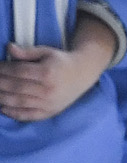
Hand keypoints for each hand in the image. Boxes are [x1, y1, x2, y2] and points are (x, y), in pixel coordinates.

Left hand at [0, 17, 116, 121]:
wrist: (83, 75)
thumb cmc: (61, 62)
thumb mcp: (46, 52)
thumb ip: (26, 52)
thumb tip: (9, 48)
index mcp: (47, 73)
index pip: (17, 71)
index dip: (2, 69)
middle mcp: (48, 90)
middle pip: (15, 87)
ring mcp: (48, 103)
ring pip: (18, 102)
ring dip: (2, 97)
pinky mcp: (49, 112)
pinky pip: (27, 115)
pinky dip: (13, 113)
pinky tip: (3, 107)